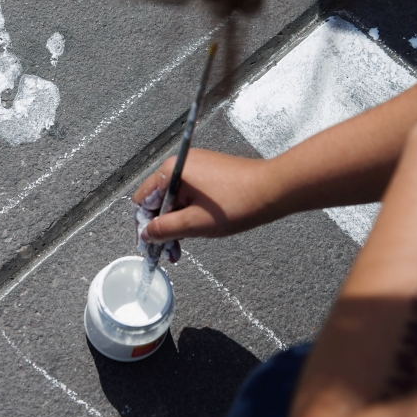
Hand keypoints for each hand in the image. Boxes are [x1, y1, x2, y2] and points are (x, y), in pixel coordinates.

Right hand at [131, 148, 276, 242]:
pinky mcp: (209, 172)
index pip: (142, 199)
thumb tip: (146, 234)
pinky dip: (188, 213)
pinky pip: (189, 195)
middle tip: (168, 252)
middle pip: (158, 199)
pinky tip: (195, 231)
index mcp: (172, 170)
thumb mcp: (195, 224)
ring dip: (175, 224)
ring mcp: (196, 167)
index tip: (150, 245)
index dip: (144, 225)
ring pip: (174, 199)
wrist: (274, 189)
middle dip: (161, 227)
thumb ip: (165, 230)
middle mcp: (180, 164)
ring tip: (181, 248)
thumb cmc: (238, 203)